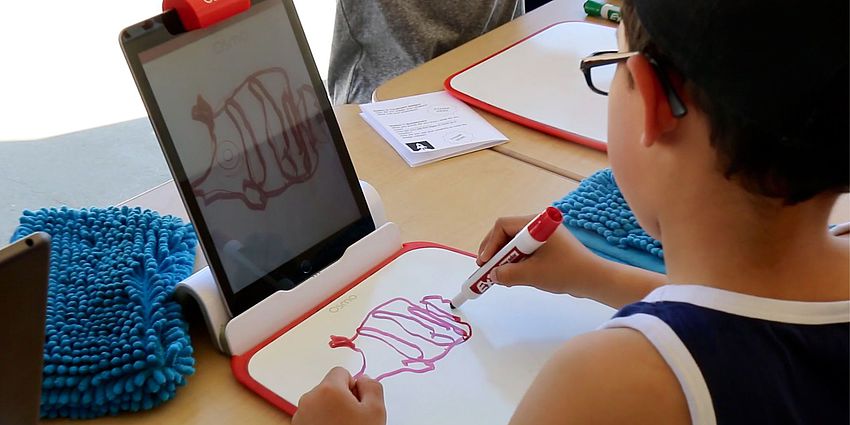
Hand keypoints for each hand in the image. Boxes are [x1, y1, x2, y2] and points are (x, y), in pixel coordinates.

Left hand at [292, 367, 386, 424]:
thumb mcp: (376, 411)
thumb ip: (372, 386)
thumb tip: (364, 380)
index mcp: (328, 389)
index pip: (341, 372)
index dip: (353, 386)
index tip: (359, 404)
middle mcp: (309, 399)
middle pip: (329, 388)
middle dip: (342, 400)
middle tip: (354, 420)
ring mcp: (300, 416)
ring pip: (320, 404)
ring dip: (332, 413)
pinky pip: (313, 418)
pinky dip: (322, 423)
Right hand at [477, 215, 609, 297]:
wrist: (595, 280)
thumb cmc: (566, 272)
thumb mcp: (532, 275)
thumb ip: (508, 274)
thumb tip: (493, 275)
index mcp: (537, 224)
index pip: (503, 226)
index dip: (490, 244)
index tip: (485, 263)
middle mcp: (539, 224)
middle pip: (507, 232)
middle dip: (495, 251)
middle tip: (487, 269)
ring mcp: (544, 234)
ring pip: (515, 242)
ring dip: (505, 258)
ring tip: (500, 274)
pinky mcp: (549, 245)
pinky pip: (525, 249)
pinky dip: (517, 261)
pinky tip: (515, 274)